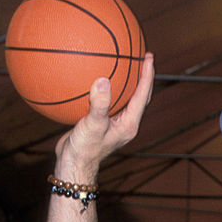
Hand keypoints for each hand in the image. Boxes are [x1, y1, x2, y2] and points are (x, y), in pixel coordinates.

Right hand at [54, 51, 154, 182]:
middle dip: (143, 76)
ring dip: (128, 81)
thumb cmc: (84, 149)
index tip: (148, 56)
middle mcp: (125, 123)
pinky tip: (96, 77)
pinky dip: (107, 88)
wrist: (73, 165)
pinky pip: (109, 100)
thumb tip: (103, 80)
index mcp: (129, 123)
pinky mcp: (102, 122)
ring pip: (126, 98)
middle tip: (143, 56)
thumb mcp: (92, 126)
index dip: (147, 75)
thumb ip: (99, 104)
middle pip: (140, 95)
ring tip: (126, 62)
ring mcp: (114, 123)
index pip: (143, 95)